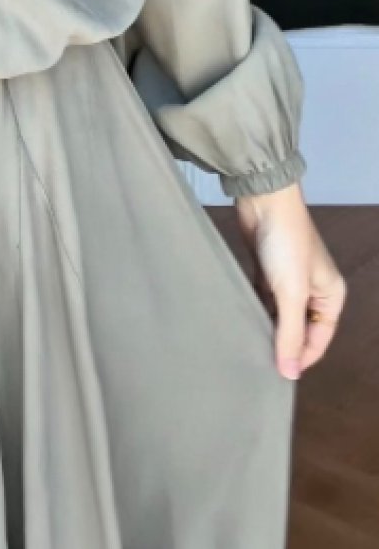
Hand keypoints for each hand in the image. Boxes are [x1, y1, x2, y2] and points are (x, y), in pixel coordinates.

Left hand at [235, 182, 345, 379]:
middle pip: (300, 328)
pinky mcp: (267, 271)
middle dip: (284, 343)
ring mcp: (289, 280)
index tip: (279, 372)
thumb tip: (290, 373)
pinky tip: (243, 323)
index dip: (301, 357)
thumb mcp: (291, 293)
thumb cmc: (285, 244)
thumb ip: (290, 334)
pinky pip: (264, 300)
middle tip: (261, 361)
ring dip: (268, 327)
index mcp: (330, 295)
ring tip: (250, 346)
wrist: (263, 201)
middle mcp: (313, 289)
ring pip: (280, 315)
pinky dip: (256, 310)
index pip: (320, 338)